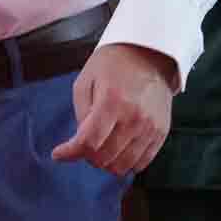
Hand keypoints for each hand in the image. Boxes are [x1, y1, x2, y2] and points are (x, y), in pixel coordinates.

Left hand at [50, 42, 179, 175]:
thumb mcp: (86, 80)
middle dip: (87, 156)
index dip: (70, 152)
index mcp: (112, 101)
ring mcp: (150, 127)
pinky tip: (118, 149)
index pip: (89, 142)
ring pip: (122, 166)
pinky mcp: (161, 133)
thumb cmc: (113, 65)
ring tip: (101, 146)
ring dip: (106, 162)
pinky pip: (142, 163)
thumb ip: (81, 114)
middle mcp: (134, 117)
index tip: (58, 154)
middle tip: (84, 144)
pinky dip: (126, 162)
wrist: (150, 54)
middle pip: (104, 158)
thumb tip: (80, 144)